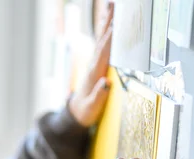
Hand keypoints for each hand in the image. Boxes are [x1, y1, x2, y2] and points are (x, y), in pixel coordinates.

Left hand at [67, 3, 113, 126]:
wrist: (75, 113)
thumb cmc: (85, 111)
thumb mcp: (92, 108)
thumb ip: (99, 96)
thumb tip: (106, 83)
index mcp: (94, 74)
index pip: (104, 53)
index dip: (111, 39)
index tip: (117, 25)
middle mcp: (93, 65)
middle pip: (102, 40)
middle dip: (108, 23)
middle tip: (114, 4)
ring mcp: (94, 62)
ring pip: (101, 38)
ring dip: (106, 21)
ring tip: (110, 5)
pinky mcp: (96, 63)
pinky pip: (103, 42)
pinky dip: (105, 30)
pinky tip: (108, 20)